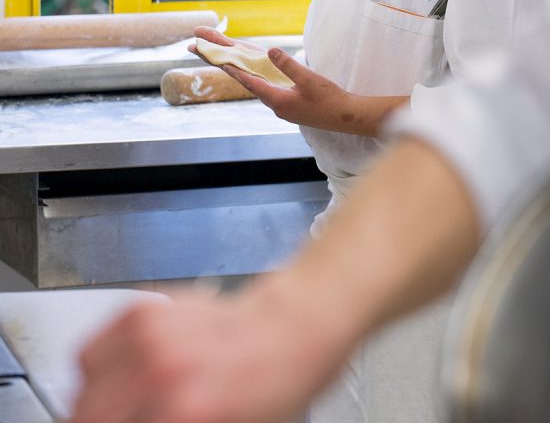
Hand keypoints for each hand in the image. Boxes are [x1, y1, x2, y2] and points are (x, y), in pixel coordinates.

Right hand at [69, 277, 350, 422]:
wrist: (295, 329)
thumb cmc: (275, 384)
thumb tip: (144, 422)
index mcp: (181, 414)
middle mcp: (161, 371)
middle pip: (88, 412)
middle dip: (97, 420)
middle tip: (113, 421)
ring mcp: (153, 333)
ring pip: (84, 376)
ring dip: (94, 394)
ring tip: (116, 402)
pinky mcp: (149, 307)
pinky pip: (98, 342)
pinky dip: (100, 360)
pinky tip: (124, 371)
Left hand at [189, 29, 406, 133]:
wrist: (345, 116)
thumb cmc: (329, 100)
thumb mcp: (310, 80)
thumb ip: (289, 66)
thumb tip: (271, 50)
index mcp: (275, 99)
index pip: (245, 78)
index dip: (226, 63)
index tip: (208, 52)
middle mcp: (272, 100)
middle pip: (240, 74)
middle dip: (218, 57)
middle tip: (194, 44)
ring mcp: (278, 99)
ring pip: (249, 76)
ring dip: (231, 61)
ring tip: (212, 47)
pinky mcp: (286, 98)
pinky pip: (262, 79)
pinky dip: (250, 68)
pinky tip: (243, 61)